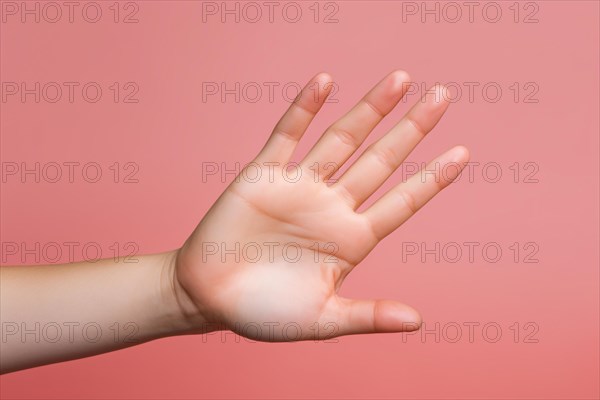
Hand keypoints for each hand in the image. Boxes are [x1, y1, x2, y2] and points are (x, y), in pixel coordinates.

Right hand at [173, 70, 468, 340]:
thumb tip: (417, 322)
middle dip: (411, 129)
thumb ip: (366, 317)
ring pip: (342, 140)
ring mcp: (300, 186)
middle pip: (381, 160)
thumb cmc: (264, 313)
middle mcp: (332, 207)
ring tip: (400, 79)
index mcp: (351, 240)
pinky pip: (287, 135)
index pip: (401, 203)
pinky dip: (305, 109)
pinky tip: (326, 82)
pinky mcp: (264, 175)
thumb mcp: (320, 321)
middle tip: (444, 96)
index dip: (431, 179)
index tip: (463, 153)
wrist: (208, 298)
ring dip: (370, 109)